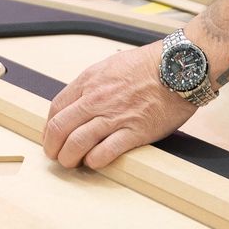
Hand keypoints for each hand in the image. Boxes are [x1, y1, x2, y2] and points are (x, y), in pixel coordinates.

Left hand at [43, 43, 193, 169]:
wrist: (179, 68)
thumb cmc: (149, 65)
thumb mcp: (111, 66)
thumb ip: (93, 84)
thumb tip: (80, 102)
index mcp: (89, 81)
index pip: (56, 108)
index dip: (49, 127)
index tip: (52, 136)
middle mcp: (96, 99)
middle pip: (60, 128)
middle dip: (52, 147)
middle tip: (56, 155)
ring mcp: (114, 117)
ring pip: (77, 144)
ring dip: (69, 158)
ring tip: (72, 163)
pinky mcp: (134, 133)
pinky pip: (104, 153)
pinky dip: (94, 161)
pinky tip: (95, 161)